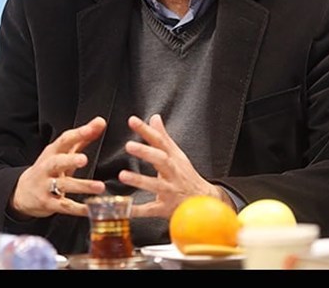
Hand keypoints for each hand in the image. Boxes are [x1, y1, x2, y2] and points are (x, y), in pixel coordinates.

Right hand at [9, 117, 106, 217]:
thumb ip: (82, 138)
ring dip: (82, 186)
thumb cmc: (48, 169)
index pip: (64, 140)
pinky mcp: (48, 203)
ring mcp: (46, 186)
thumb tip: (100, 122)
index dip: (79, 133)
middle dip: (69, 160)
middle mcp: (47, 168)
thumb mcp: (62, 152)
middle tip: (84, 159)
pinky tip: (90, 209)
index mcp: (52, 152)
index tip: (94, 127)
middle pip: (57, 162)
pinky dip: (78, 209)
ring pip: (63, 185)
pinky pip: (64, 206)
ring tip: (99, 187)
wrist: (23, 192)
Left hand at [119, 114, 233, 217]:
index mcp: (173, 159)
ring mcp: (171, 191)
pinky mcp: (166, 209)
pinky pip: (152, 210)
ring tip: (123, 175)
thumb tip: (154, 118)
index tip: (133, 121)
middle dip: (146, 153)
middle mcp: (173, 173)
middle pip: (162, 160)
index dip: (146, 130)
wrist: (205, 202)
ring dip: (140, 180)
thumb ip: (163, 137)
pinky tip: (126, 208)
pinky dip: (139, 210)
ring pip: (156, 185)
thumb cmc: (186, 176)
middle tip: (129, 145)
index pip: (160, 141)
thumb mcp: (176, 155)